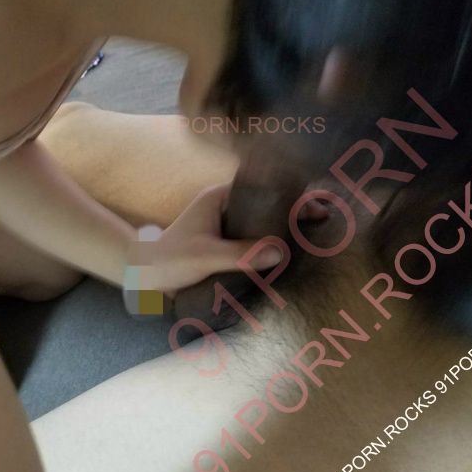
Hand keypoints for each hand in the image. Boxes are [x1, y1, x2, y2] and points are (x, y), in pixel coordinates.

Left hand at [142, 183, 327, 293]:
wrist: (142, 279)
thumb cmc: (167, 262)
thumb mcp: (203, 257)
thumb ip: (239, 255)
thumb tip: (280, 251)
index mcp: (220, 198)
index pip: (263, 191)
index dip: (293, 198)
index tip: (320, 208)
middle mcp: (226, 208)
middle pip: (268, 207)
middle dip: (296, 213)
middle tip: (328, 223)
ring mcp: (227, 228)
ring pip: (263, 226)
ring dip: (286, 232)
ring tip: (319, 239)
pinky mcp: (226, 247)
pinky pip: (255, 244)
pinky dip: (273, 248)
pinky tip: (293, 258)